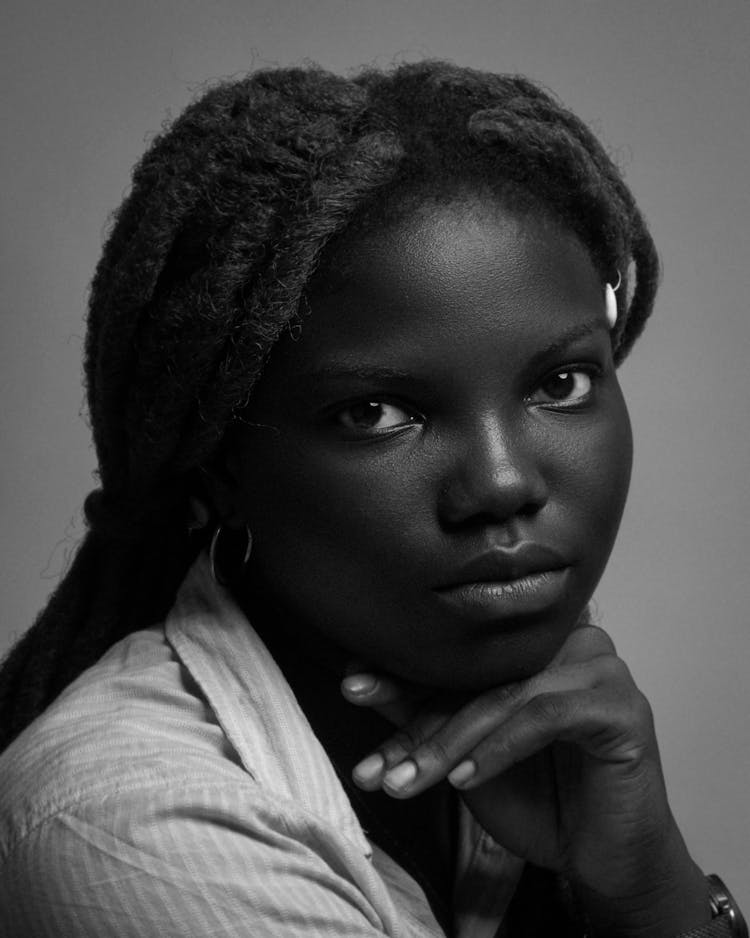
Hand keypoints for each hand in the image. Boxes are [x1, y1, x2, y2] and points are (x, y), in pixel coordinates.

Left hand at [342, 626, 708, 937]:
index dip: (402, 673)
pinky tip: (465, 780)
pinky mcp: (621, 705)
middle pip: (478, 674)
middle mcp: (567, 640)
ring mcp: (599, 667)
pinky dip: (499, 747)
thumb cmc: (536, 797)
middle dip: (418, 723)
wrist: (603, 858)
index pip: (458, 655)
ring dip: (449, 743)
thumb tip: (356, 678)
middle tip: (373, 764)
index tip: (350, 688)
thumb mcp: (464, 752)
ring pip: (505, 695)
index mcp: (532, 640)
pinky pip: (546, 715)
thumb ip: (422, 712)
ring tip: (405, 783)